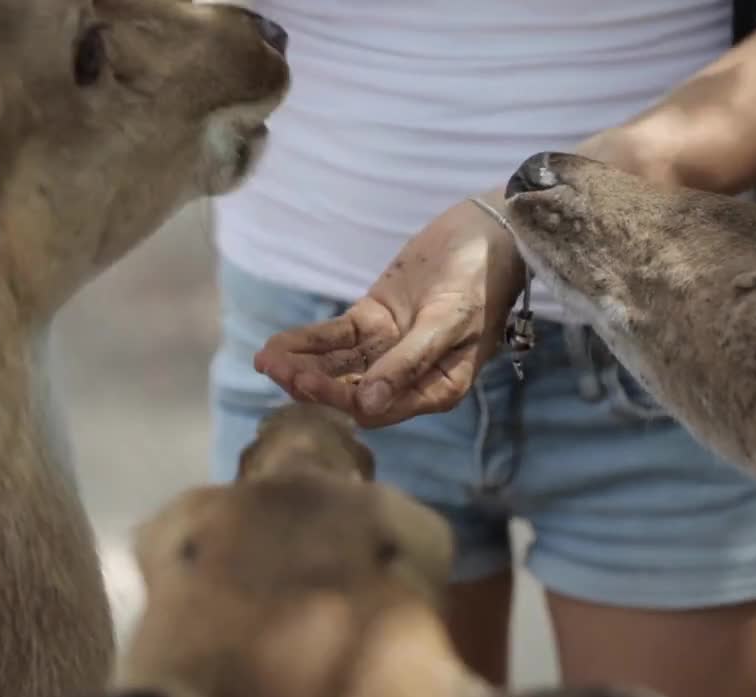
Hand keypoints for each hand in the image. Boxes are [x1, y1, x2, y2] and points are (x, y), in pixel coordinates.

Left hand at [253, 188, 526, 427]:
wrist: (491, 230)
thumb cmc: (480, 279)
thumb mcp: (447, 322)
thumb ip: (407, 363)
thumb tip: (367, 405)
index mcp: (436, 388)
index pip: (377, 406)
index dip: (339, 397)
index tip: (304, 383)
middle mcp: (408, 376)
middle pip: (350, 388)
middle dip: (312, 382)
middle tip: (273, 370)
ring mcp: (388, 348)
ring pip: (338, 364)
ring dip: (303, 364)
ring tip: (264, 359)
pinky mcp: (374, 320)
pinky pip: (336, 338)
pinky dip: (308, 341)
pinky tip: (277, 345)